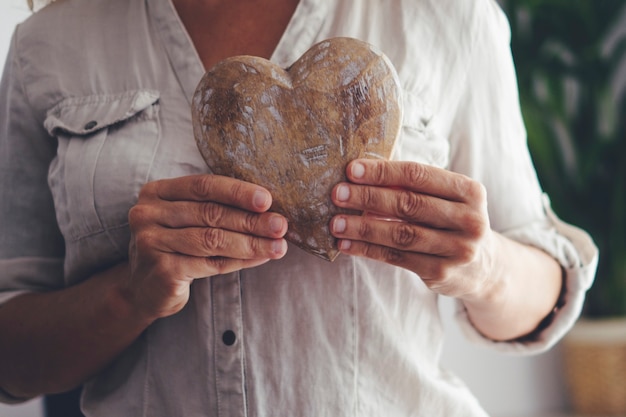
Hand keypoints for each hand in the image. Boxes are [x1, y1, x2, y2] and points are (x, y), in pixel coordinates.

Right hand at [125, 174, 287, 320]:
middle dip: (251, 220)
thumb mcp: (186, 220)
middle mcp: (148, 214)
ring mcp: (152, 243)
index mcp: (157, 192)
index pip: (203, 185)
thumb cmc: (176, 247)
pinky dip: (240, 261)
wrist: (144, 289)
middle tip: (280, 225)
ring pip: (213, 240)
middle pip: (210, 213)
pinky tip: (261, 259)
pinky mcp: (162, 271)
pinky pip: (211, 264)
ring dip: (251, 243)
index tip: (267, 200)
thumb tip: (267, 207)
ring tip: (279, 246)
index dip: (237, 192)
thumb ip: (215, 207)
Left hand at [330, 159, 495, 299]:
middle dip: (368, 197)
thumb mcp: (446, 199)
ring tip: (336, 223)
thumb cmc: (453, 222)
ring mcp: (457, 249)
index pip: (419, 175)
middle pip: (408, 204)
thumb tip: (362, 176)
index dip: (383, 172)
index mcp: (470, 191)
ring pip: (400, 234)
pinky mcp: (441, 273)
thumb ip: (413, 187)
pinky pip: (396, 257)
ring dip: (363, 227)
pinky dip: (368, 250)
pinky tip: (347, 244)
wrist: (484, 268)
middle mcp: (469, 220)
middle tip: (338, 194)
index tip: (352, 170)